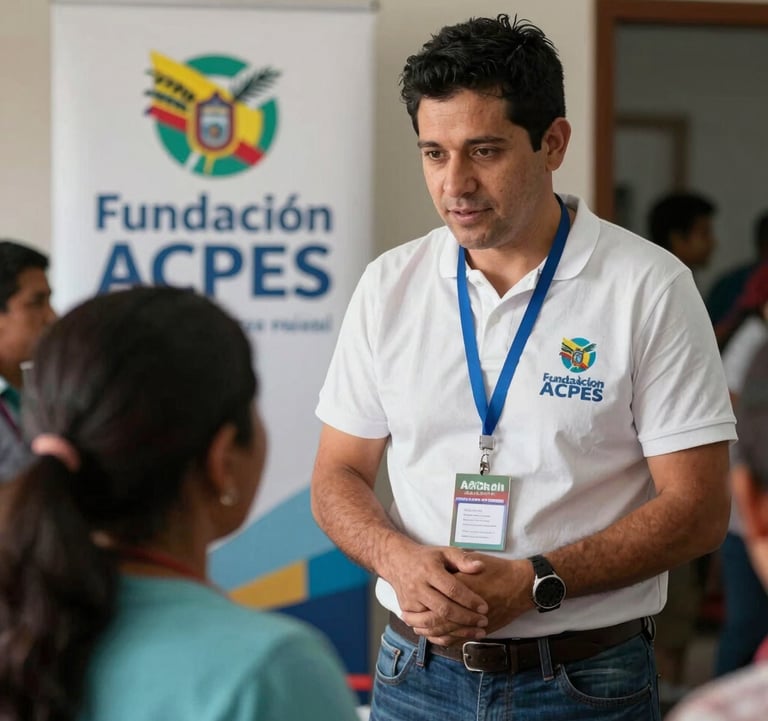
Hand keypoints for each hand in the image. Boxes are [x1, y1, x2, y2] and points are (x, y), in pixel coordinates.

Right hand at [384, 544, 489, 641]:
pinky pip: (425, 627)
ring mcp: (410, 600)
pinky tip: (457, 635)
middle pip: (443, 608)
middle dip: (466, 618)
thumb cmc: (426, 557)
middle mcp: (418, 586)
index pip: (452, 589)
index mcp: (429, 570)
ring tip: (475, 632)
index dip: (469, 599)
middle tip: (483, 622)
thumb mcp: (444, 552)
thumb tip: (480, 567)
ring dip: (455, 630)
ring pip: (433, 622)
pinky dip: (442, 634)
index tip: (484, 607)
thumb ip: (463, 559)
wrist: (397, 561)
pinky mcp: (406, 610)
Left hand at [417, 554, 534, 644]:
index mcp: (461, 585)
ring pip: (445, 630)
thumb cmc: (498, 570)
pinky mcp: (481, 628)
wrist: (522, 584)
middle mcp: (466, 604)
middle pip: (435, 616)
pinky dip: (444, 638)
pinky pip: (458, 638)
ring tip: (416, 626)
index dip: (419, 600)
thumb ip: (457, 566)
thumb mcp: (475, 561)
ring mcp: (474, 619)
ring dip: (428, 630)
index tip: (408, 599)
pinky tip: (435, 636)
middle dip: (419, 618)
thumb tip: (440, 570)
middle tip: (406, 616)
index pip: (435, 595)